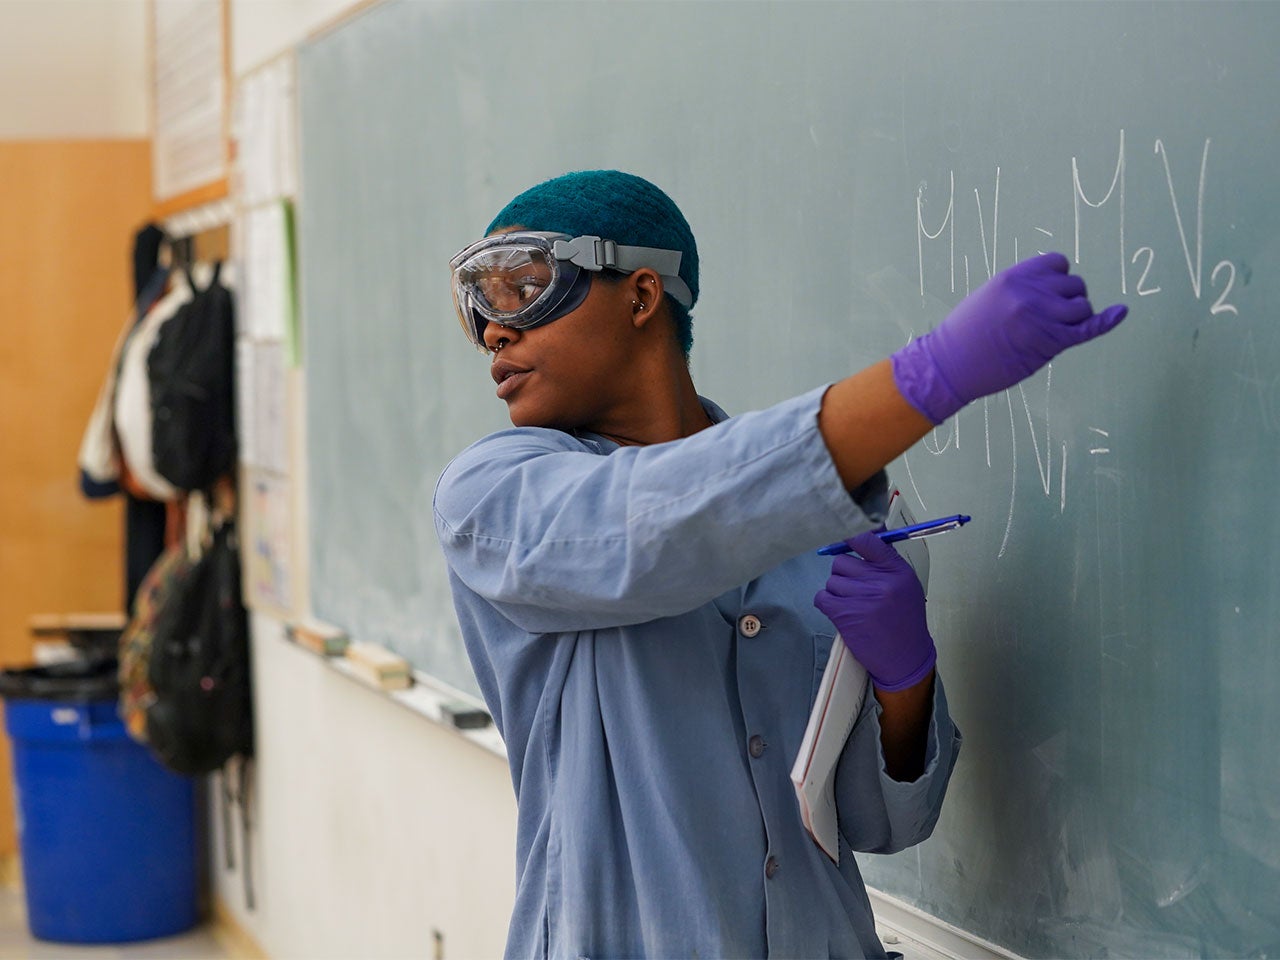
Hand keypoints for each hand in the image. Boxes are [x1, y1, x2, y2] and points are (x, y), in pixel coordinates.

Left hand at [813, 531, 935, 691]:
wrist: (905, 657)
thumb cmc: (904, 620)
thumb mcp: (905, 585)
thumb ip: (884, 562)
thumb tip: (859, 536)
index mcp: (897, 571)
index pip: (867, 540)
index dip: (851, 537)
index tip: (844, 538)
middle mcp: (881, 582)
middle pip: (841, 561)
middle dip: (844, 574)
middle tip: (855, 589)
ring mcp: (862, 598)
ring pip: (831, 580)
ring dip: (837, 591)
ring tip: (853, 605)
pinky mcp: (846, 615)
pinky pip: (822, 597)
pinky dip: (826, 603)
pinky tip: (839, 611)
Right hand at [891, 252, 1127, 423]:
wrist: (949, 365)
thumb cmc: (966, 334)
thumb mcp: (991, 296)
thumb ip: (1023, 288)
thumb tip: (1056, 287)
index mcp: (1015, 277)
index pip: (1059, 263)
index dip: (1058, 279)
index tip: (1047, 296)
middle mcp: (1032, 292)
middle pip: (1075, 285)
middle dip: (1067, 300)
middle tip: (1047, 320)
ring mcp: (1042, 317)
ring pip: (1083, 306)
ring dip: (1075, 318)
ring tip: (1052, 332)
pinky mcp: (1050, 343)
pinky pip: (1088, 328)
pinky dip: (1107, 321)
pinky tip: (1121, 312)